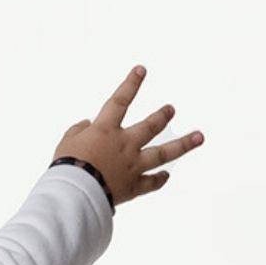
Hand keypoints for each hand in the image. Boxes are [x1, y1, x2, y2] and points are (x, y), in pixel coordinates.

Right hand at [52, 65, 204, 206]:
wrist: (75, 193)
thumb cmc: (67, 166)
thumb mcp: (66, 142)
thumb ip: (78, 130)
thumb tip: (86, 125)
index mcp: (106, 130)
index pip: (120, 101)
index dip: (131, 84)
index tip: (141, 70)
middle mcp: (124, 145)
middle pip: (150, 126)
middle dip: (162, 116)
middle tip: (171, 109)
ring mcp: (132, 166)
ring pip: (163, 153)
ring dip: (183, 144)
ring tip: (198, 137)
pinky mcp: (132, 186)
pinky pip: (151, 183)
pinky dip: (159, 180)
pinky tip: (166, 176)